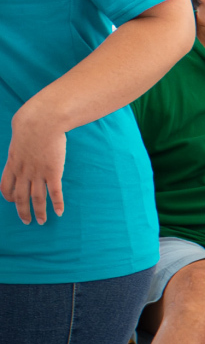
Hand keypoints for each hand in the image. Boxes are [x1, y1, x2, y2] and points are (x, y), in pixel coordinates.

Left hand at [2, 102, 66, 224]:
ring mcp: (38, 173)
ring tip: (42, 221)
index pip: (5, 186)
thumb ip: (21, 142)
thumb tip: (23, 137)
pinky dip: (57, 203)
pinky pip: (54, 192)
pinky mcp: (53, 171)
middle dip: (23, 211)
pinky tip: (59, 211)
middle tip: (27, 221)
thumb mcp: (19, 135)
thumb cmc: (31, 123)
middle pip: (20, 197)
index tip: (12, 202)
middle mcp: (23, 172)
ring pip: (37, 198)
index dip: (8, 197)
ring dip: (39, 212)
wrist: (42, 122)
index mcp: (13, 163)